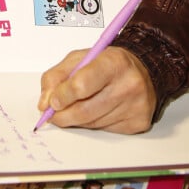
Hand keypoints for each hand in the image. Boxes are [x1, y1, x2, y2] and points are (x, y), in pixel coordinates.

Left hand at [38, 46, 155, 133]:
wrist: (143, 70)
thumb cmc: (108, 63)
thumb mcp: (80, 58)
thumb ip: (56, 76)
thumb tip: (44, 104)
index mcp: (113, 62)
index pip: (82, 84)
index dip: (63, 95)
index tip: (52, 102)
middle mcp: (128, 84)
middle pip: (85, 110)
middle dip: (63, 115)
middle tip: (53, 115)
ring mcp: (136, 105)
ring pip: (93, 123)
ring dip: (77, 120)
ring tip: (76, 109)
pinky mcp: (139, 122)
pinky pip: (105, 130)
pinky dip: (93, 124)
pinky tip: (97, 111)